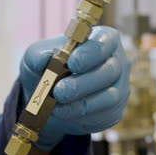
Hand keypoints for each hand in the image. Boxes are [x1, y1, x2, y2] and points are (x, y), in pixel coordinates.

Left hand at [20, 26, 130, 149]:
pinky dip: (81, 115)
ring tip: (57, 105)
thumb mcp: (36, 57)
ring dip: (83, 102)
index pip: (105, 42)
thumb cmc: (46, 68)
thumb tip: (46, 57)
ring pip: (110, 96)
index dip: (90, 52)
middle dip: (83, 82)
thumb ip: (39, 54)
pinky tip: (62, 113)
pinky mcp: (113, 110)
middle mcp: (116, 62)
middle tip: (59, 90)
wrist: (46, 97)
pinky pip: (104, 114)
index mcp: (103, 39)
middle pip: (110, 71)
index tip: (72, 62)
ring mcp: (119, 87)